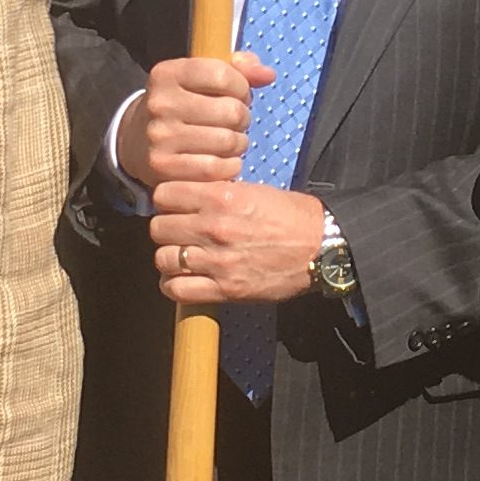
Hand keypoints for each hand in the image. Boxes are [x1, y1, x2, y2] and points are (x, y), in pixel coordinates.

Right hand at [115, 51, 270, 190]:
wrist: (135, 140)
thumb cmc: (182, 105)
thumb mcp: (201, 79)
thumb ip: (238, 69)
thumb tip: (268, 75)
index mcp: (167, 73)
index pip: (222, 74)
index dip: (241, 87)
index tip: (236, 95)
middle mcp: (159, 102)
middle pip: (231, 111)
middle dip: (242, 118)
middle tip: (232, 123)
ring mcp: (159, 136)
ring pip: (227, 142)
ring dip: (238, 144)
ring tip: (228, 142)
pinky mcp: (162, 166)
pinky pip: (215, 168)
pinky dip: (229, 167)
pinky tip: (223, 161)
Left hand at [148, 181, 327, 303]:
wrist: (321, 247)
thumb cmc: (291, 216)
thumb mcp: (252, 190)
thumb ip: (216, 192)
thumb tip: (187, 196)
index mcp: (221, 197)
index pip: (164, 194)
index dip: (167, 200)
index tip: (175, 205)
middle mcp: (214, 228)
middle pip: (158, 228)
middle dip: (167, 228)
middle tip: (179, 231)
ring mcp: (218, 261)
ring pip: (163, 259)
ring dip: (170, 257)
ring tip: (182, 255)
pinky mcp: (225, 289)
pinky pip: (176, 290)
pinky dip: (174, 285)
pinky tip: (184, 278)